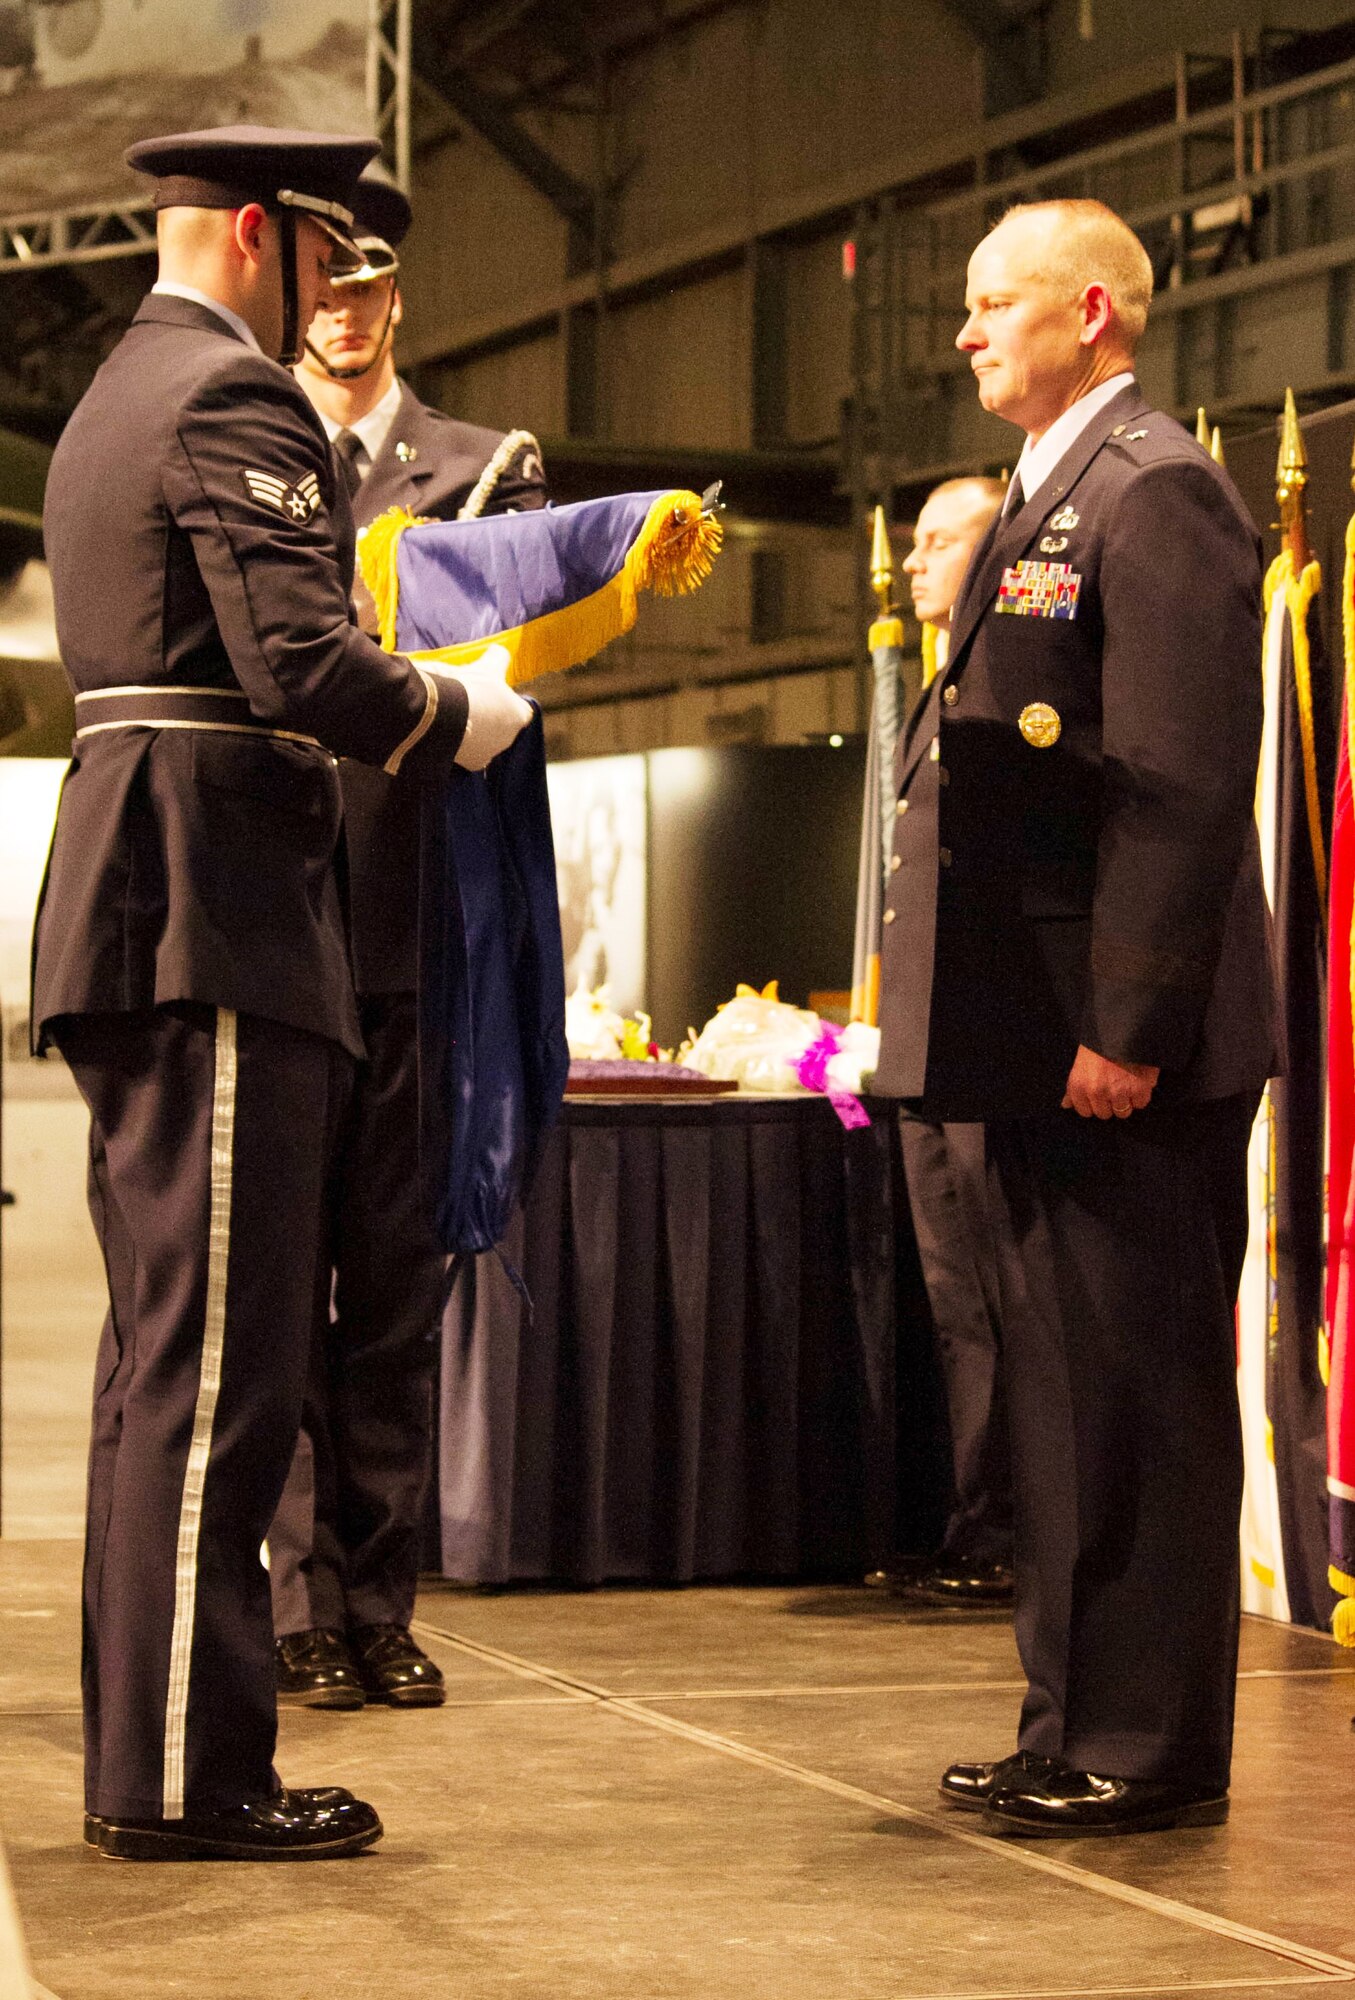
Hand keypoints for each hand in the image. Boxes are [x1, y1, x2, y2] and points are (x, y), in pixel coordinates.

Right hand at [425, 648, 530, 770]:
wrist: (440, 713)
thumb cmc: (469, 687)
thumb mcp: (486, 664)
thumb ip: (498, 657)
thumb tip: (499, 651)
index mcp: (519, 714)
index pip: (520, 709)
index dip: (505, 701)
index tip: (489, 693)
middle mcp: (510, 737)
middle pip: (501, 724)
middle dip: (488, 716)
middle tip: (467, 702)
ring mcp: (492, 753)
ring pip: (484, 740)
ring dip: (474, 730)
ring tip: (453, 716)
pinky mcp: (473, 764)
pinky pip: (469, 753)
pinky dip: (461, 745)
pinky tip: (448, 732)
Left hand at [1061, 1044, 1158, 1119]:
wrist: (1122, 1023)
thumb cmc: (1099, 1040)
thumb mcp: (1080, 1061)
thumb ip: (1073, 1087)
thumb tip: (1066, 1105)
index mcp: (1078, 1085)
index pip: (1084, 1111)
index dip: (1093, 1102)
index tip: (1099, 1092)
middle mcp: (1096, 1092)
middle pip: (1104, 1114)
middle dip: (1109, 1102)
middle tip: (1114, 1084)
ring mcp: (1119, 1092)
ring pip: (1123, 1111)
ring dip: (1126, 1099)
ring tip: (1127, 1081)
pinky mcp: (1140, 1089)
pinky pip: (1141, 1103)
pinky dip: (1142, 1093)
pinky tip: (1138, 1079)